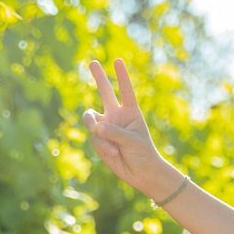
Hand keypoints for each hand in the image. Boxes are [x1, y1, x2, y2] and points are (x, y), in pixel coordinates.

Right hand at [84, 59, 176, 198]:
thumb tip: (95, 127)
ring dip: (93, 125)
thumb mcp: (132, 140)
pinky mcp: (99, 139)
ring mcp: (106, 127)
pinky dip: (103, 146)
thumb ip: (114, 131)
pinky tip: (114, 153)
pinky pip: (94, 138)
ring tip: (99, 132)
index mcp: (131, 112)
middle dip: (99, 77)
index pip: (125, 91)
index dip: (121, 76)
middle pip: (105, 92)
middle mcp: (116, 116)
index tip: (117, 60)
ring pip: (90, 118)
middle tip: (92, 61)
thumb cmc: (143, 154)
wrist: (141, 173)